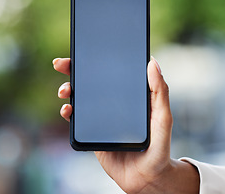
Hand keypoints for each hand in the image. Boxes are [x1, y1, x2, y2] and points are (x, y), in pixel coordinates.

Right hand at [53, 57, 198, 193]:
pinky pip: (76, 118)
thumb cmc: (159, 147)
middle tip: (61, 64)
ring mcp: (101, 116)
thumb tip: (152, 63)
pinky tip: (67, 110)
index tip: (84, 49)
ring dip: (68, 89)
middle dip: (73, 70)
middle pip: (90, 81)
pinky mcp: (92, 131)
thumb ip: (160, 92)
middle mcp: (113, 102)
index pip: (111, 71)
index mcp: (129, 94)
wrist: (146, 177)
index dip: (97, 58)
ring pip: (80, 97)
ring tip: (65, 90)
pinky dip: (68, 111)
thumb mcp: (163, 118)